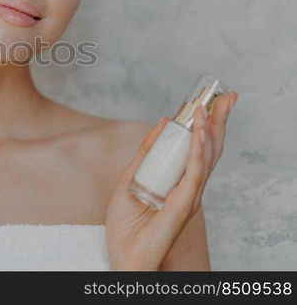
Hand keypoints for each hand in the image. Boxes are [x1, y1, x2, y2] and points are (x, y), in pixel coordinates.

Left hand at [105, 92, 238, 270]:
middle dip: (219, 121)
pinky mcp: (184, 205)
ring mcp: (189, 196)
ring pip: (206, 158)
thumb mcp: (130, 178)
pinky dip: (198, 151)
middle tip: (228, 95)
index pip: (199, 148)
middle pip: (210, 149)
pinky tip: (199, 132)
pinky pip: (194, 173)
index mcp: (179, 182)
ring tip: (209, 106)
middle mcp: (189, 188)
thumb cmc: (127, 225)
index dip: (208, 124)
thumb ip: (146, 154)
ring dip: (209, 129)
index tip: (213, 100)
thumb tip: (162, 123)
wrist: (122, 256)